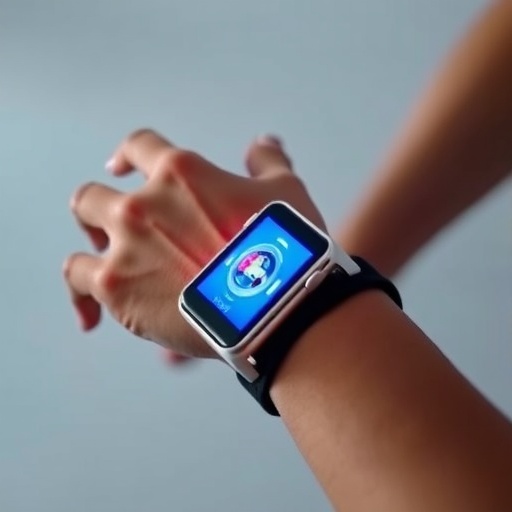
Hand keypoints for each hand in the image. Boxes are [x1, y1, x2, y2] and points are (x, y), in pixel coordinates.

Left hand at [64, 129, 324, 357]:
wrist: (273, 307)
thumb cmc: (283, 250)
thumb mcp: (286, 193)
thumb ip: (268, 163)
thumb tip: (264, 143)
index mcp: (180, 173)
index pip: (137, 147)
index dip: (126, 156)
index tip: (120, 167)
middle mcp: (143, 204)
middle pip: (94, 196)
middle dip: (102, 211)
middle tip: (114, 231)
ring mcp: (124, 245)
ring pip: (82, 238)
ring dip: (92, 247)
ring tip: (107, 268)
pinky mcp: (115, 288)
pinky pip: (78, 282)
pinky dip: (81, 297)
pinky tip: (90, 317)